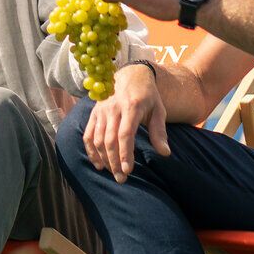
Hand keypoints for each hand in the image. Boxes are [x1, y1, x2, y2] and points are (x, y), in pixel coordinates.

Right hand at [82, 64, 170, 180]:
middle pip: (110, 140)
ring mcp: (101, 110)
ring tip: (113, 174)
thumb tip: (165, 154)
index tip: (128, 170)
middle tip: (122, 179)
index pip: (125, 134)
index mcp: (131, 106)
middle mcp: (113, 108)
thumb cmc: (147, 95)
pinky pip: (88, 134)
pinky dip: (91, 151)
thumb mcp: (158, 109)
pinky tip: (98, 164)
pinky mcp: (94, 113)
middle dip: (114, 162)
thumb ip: (159, 131)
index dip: (125, 153)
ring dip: (104, 159)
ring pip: (97, 139)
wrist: (130, 74)